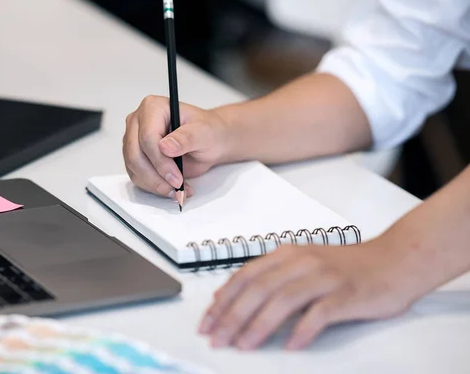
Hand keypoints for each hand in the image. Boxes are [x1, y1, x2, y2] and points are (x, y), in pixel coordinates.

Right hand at [123, 95, 230, 197]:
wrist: (209, 142)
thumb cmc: (207, 131)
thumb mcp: (203, 132)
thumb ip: (185, 138)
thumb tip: (165, 146)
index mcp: (153, 107)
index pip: (147, 137)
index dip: (160, 161)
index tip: (177, 177)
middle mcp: (138, 122)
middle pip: (136, 154)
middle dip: (157, 176)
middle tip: (177, 186)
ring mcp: (134, 140)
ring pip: (134, 168)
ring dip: (155, 184)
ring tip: (178, 190)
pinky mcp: (135, 157)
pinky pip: (137, 176)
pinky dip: (154, 187)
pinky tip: (171, 189)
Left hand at [198, 237, 423, 349]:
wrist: (395, 259)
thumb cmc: (347, 267)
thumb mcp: (304, 265)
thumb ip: (274, 279)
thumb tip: (237, 303)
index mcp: (287, 255)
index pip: (245, 277)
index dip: (223, 300)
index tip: (207, 322)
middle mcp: (301, 262)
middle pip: (258, 289)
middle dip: (233, 316)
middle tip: (218, 339)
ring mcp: (324, 277)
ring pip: (283, 300)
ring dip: (259, 325)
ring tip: (244, 346)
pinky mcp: (346, 293)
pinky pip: (320, 313)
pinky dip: (302, 330)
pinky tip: (290, 346)